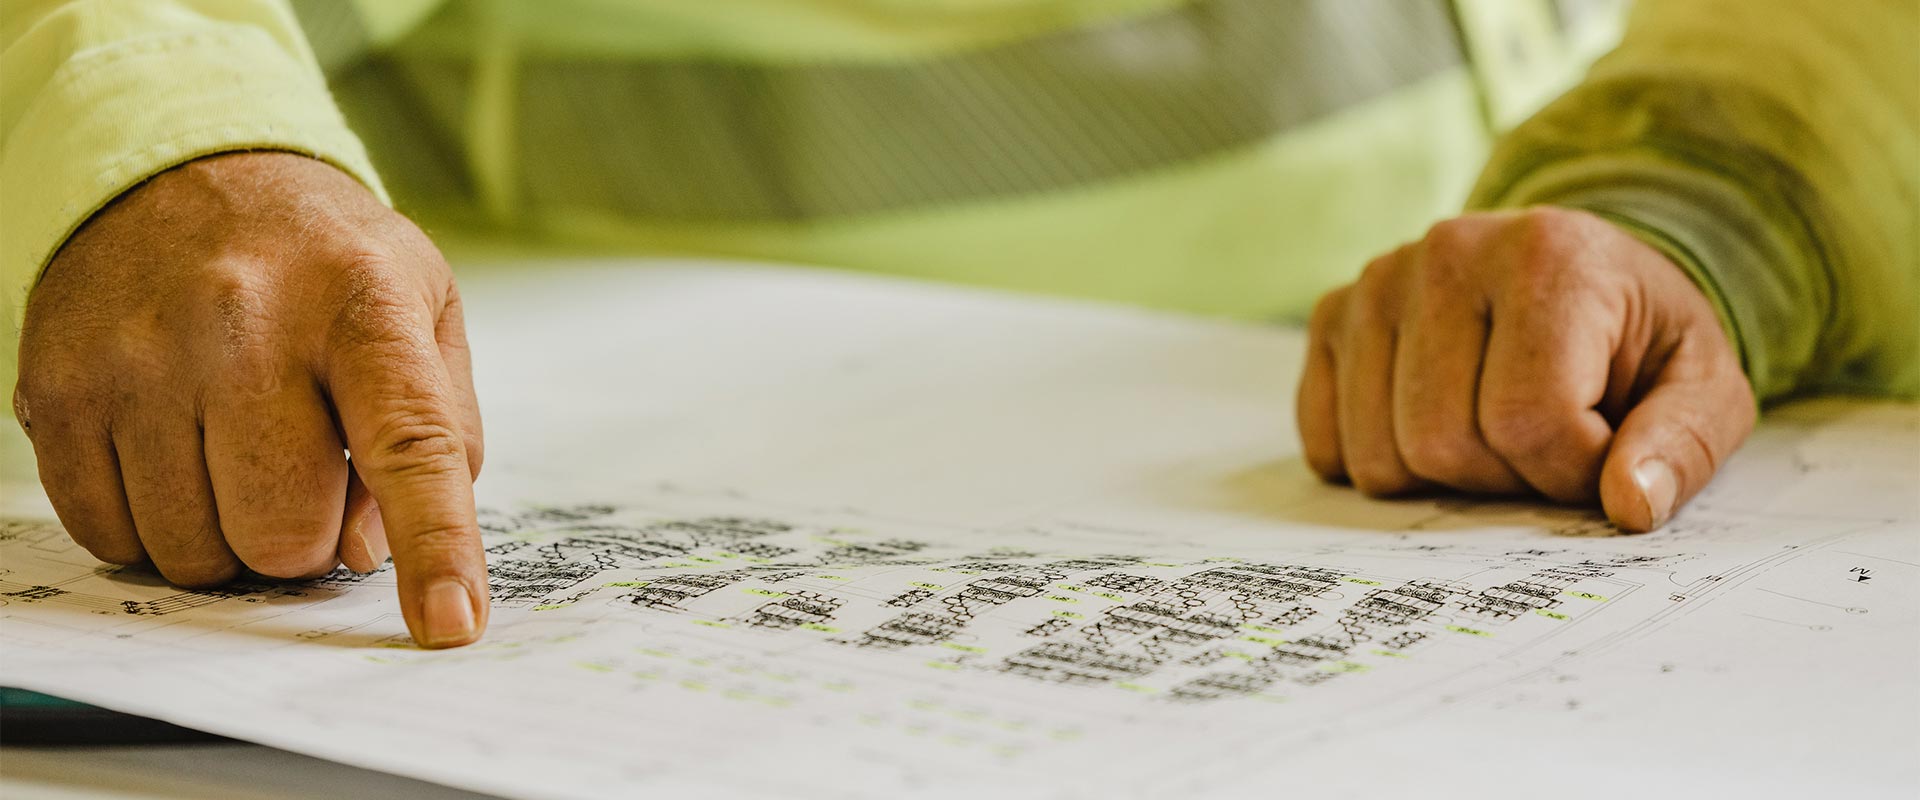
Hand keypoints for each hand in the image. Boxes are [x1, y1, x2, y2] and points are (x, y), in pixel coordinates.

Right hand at [12, 152, 488, 646]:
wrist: (186, 172)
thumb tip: (373, 551)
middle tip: (306, 474)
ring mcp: (141, 357)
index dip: (434, 546)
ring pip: (194, 550)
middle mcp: (244, 322)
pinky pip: (110, 534)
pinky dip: (153, 525)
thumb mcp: (425, 313)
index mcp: (363, 303)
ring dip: (228, 535)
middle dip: (306, 538)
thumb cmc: (327, 265)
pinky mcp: (61, 389)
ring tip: (237, 452)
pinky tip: (175, 455)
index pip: (410, 443)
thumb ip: (438, 435)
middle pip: (284, 530)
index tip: (448, 623)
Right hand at [1297, 207, 1755, 530]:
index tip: (1600, 450)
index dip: (1568, 470)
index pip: (1527, 420)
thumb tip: (1628, 504)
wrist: (1583, 276)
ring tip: (1489, 429)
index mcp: (1546, 256)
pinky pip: (1326, 443)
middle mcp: (1446, 252)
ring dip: (1440, 477)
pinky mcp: (1333, 315)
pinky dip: (1379, 463)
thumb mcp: (1704, 386)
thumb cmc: (1640, 340)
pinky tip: (1430, 426)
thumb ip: (1681, 444)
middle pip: (1440, 443)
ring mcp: (1377, 282)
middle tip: (1540, 443)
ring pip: (1378, 455)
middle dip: (1500, 478)